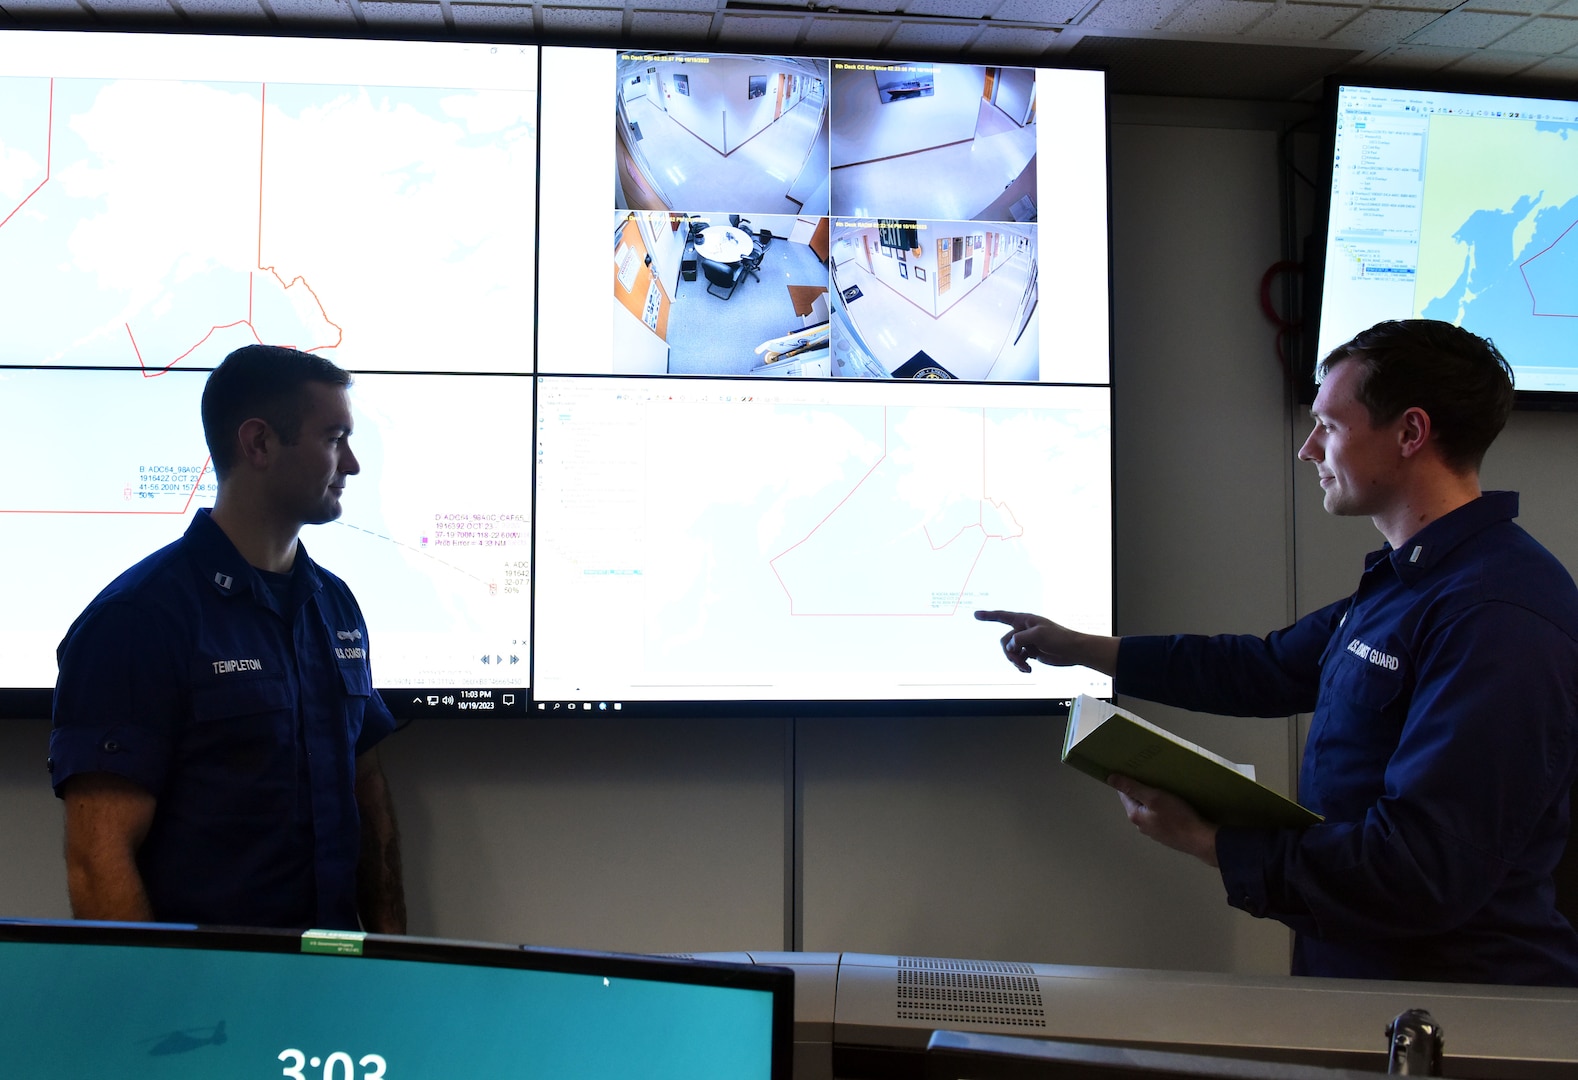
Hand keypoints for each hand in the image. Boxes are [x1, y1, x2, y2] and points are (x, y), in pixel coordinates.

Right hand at [973, 610, 1118, 674]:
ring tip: (1026, 668)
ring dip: (1016, 661)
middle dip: (1010, 653)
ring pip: (1010, 652)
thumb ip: (1020, 638)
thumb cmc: (1059, 638)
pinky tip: (1028, 670)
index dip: (988, 616)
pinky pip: (1018, 659)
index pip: (1002, 616)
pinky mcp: (1030, 652)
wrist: (1073, 651)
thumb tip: (1010, 646)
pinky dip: (1021, 665)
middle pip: (1005, 641)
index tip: (976, 615)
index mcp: (1025, 620)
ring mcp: (1027, 641)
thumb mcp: (1039, 635)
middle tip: (1020, 661)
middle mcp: (1024, 629)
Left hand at [1109, 774, 1218, 866]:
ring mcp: (1155, 832)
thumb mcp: (1154, 797)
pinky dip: (1164, 808)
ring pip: (1150, 810)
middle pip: (1137, 802)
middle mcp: (1142, 826)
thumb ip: (1132, 788)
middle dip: (1142, 790)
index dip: (1128, 781)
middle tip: (1152, 776)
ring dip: (1154, 799)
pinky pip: (1161, 817)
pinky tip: (1174, 803)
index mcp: (1135, 816)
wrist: (1201, 839)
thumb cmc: (1177, 816)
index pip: (1124, 794)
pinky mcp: (1167, 834)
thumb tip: (1110, 778)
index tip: (1135, 770)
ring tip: (1165, 787)